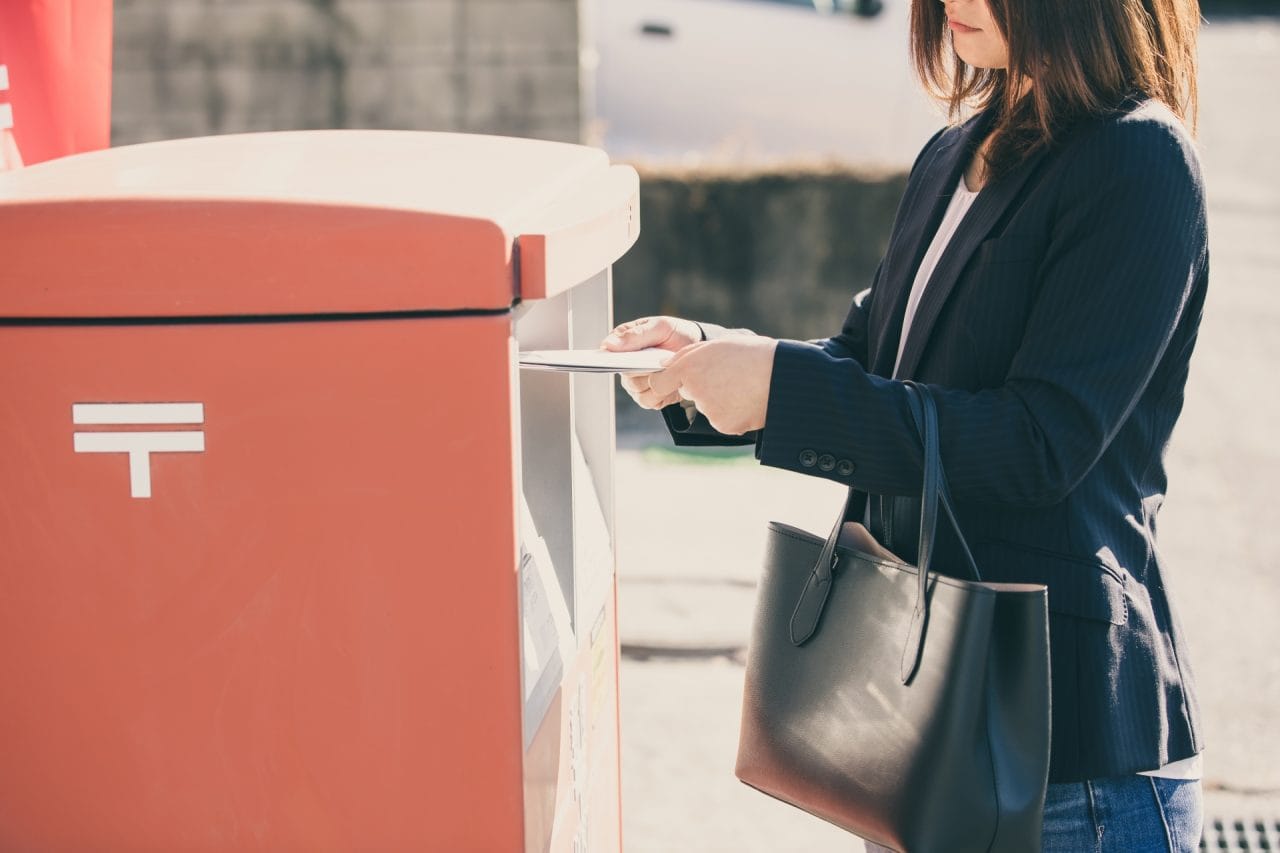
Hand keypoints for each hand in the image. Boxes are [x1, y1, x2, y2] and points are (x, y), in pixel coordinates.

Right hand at [602, 316, 703, 410]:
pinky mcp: (650, 397)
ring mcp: (637, 384)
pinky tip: (673, 381)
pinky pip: (650, 401)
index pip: (607, 356)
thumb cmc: (675, 333)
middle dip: (645, 371)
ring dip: (656, 382)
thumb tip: (608, 344)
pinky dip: (663, 392)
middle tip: (659, 362)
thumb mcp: (659, 327)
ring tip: (669, 370)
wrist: (697, 348)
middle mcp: (626, 368)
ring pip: (638, 392)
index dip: (610, 361)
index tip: (622, 361)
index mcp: (623, 346)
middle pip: (627, 378)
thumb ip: (635, 335)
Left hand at [649, 336, 778, 434]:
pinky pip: (721, 419)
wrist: (783, 376)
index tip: (673, 381)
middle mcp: (694, 389)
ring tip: (742, 386)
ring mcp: (709, 410)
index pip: (659, 382)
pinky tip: (747, 400)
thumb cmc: (753, 355)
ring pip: (706, 406)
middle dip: (701, 386)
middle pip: (688, 392)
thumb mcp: (718, 345)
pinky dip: (732, 413)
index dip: (667, 381)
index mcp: (689, 367)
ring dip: (719, 399)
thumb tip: (665, 366)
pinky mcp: (723, 425)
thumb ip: (688, 356)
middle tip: (728, 375)